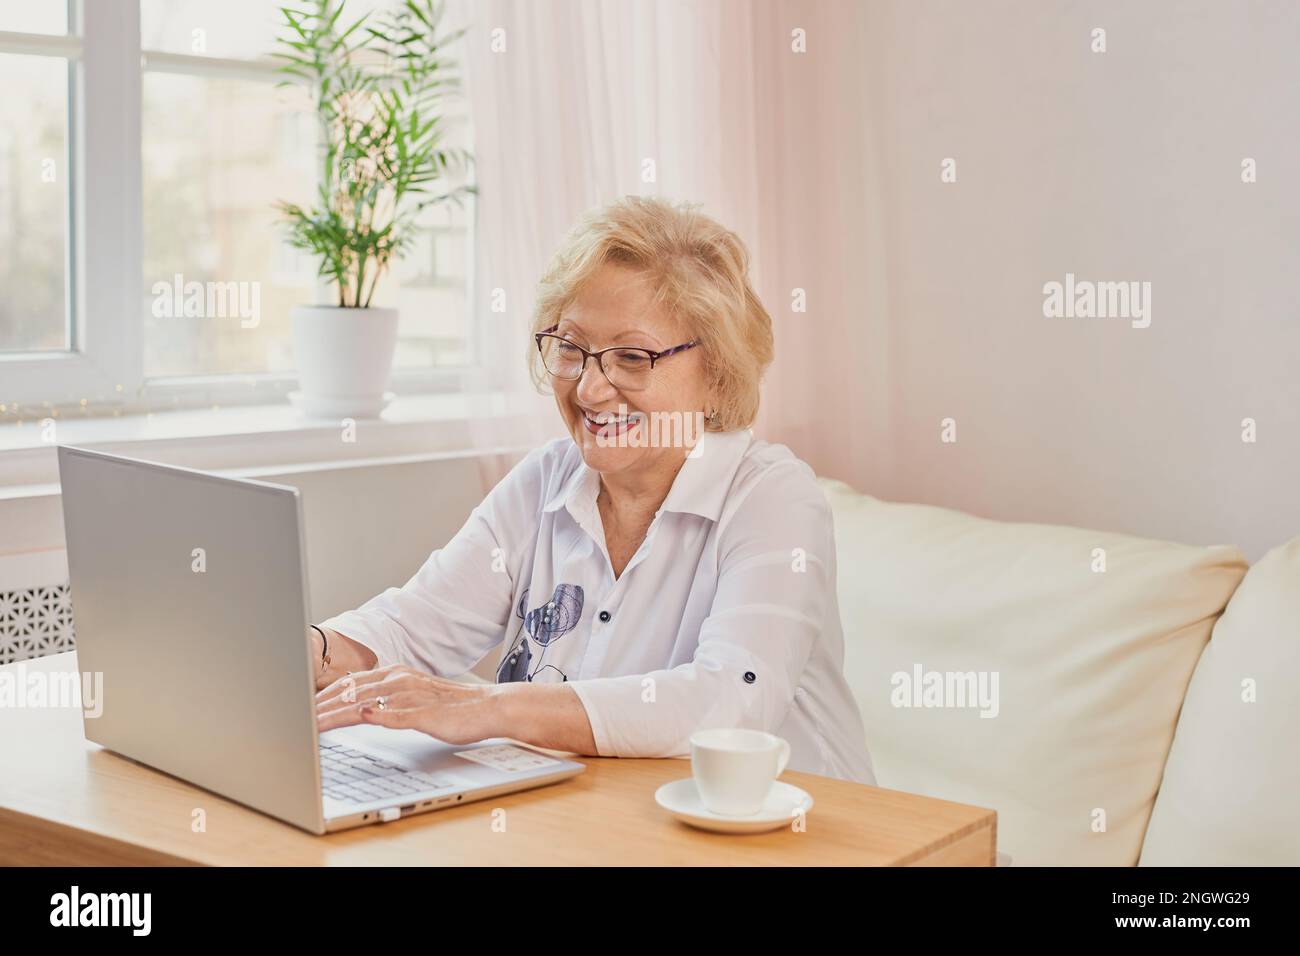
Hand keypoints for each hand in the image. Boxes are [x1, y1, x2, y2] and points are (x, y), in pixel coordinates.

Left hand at [315, 664, 499, 743]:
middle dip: (320, 707)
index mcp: (394, 674)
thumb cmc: (451, 707)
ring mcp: (412, 695)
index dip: (322, 697)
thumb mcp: (412, 697)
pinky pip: (398, 714)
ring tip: (313, 725)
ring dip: (338, 714)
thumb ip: (385, 699)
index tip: (299, 708)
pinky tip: (363, 716)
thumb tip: (356, 707)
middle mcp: (399, 680)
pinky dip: (379, 715)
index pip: (348, 684)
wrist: (488, 707)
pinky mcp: (426, 713)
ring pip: (367, 702)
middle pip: (350, 692)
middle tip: (294, 720)